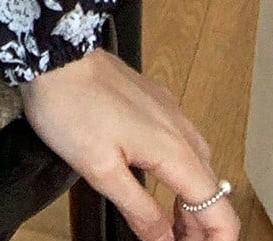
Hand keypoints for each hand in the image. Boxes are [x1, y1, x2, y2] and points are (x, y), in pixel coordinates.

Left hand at [19, 49, 236, 240]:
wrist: (53, 50)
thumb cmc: (70, 107)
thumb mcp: (100, 169)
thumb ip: (139, 209)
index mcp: (175, 151)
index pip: (220, 211)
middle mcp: (180, 129)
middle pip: (212, 190)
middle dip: (202, 227)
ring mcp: (168, 110)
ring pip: (198, 165)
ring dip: (192, 200)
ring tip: (172, 224)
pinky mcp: (152, 98)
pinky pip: (181, 141)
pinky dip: (180, 171)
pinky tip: (159, 177)